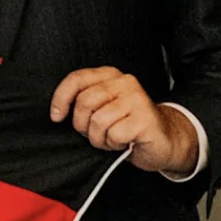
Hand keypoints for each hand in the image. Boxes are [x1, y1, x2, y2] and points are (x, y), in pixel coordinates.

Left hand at [48, 67, 198, 174]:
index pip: (76, 79)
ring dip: (100, 138)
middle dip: (83, 126)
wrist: (164, 141)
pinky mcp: (145, 118)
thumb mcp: (102, 109)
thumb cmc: (128, 126)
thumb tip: (57, 112)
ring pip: (98, 121)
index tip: (57, 117)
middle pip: (84, 103)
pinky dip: (114, 145)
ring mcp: (137, 99)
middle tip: (96, 133)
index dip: (60, 99)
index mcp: (110, 76)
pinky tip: (124, 142)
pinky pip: (114, 134)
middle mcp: (124, 82)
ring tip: (112, 138)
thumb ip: (84, 103)